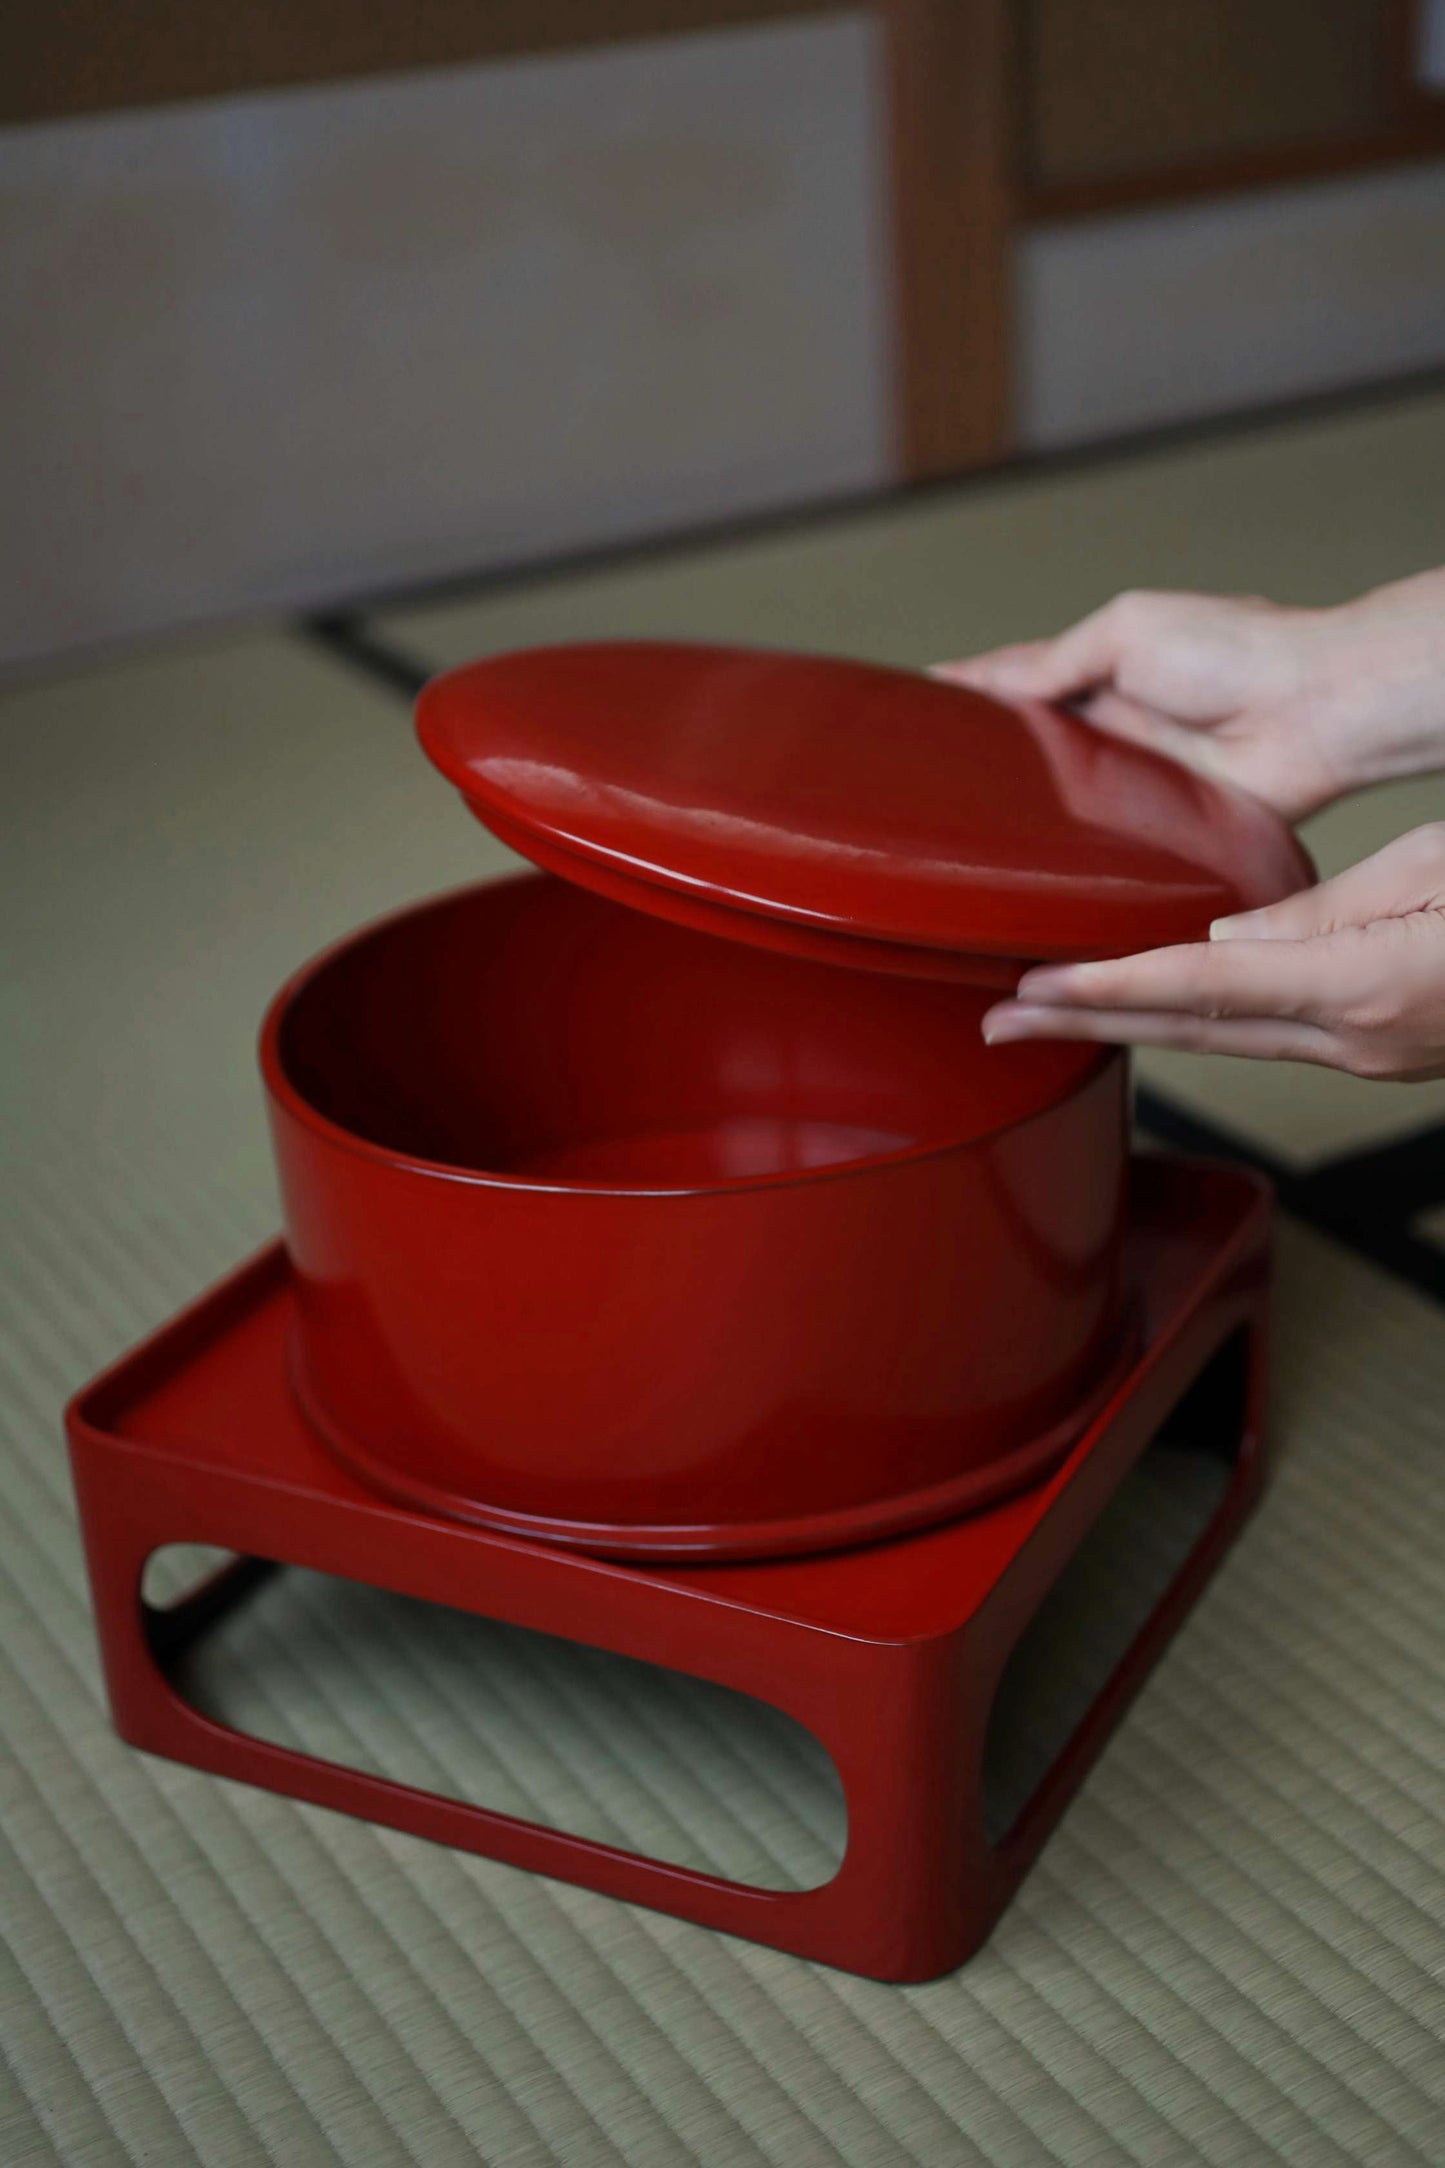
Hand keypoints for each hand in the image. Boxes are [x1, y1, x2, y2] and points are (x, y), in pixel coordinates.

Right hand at [933, 571, 1444, 820]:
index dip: (967, 694)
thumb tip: (992, 685)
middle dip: (979, 759)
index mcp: (1100, 668)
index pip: (1016, 681)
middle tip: (917, 775)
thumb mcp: (1126, 629)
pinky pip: (1096, 843)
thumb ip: (1055, 659)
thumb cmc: (1237, 652)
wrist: (1310, 711)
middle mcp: (1109, 726)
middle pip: (1026, 747)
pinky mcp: (1152, 826)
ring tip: (948, 823)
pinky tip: (1019, 862)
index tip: (912, 708)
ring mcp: (1128, 778)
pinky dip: (1062, 849)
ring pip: (1052, 800)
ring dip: (1014, 809)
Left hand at [982, 824, 1444, 1080]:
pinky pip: (1267, 1036)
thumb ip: (1326, 913)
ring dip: (1130, 1030)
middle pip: (1192, 1031)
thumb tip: (1227, 942)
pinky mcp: (1381, 1049)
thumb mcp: (1440, 871)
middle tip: (996, 1023)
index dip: (1106, 992)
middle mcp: (1359, 1038)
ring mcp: (1371, 1056)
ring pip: (1222, 1041)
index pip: (1205, 990)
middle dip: (1085, 1027)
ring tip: (1047, 1017)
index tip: (1031, 992)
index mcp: (1370, 987)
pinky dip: (1197, 1026)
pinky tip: (1153, 1013)